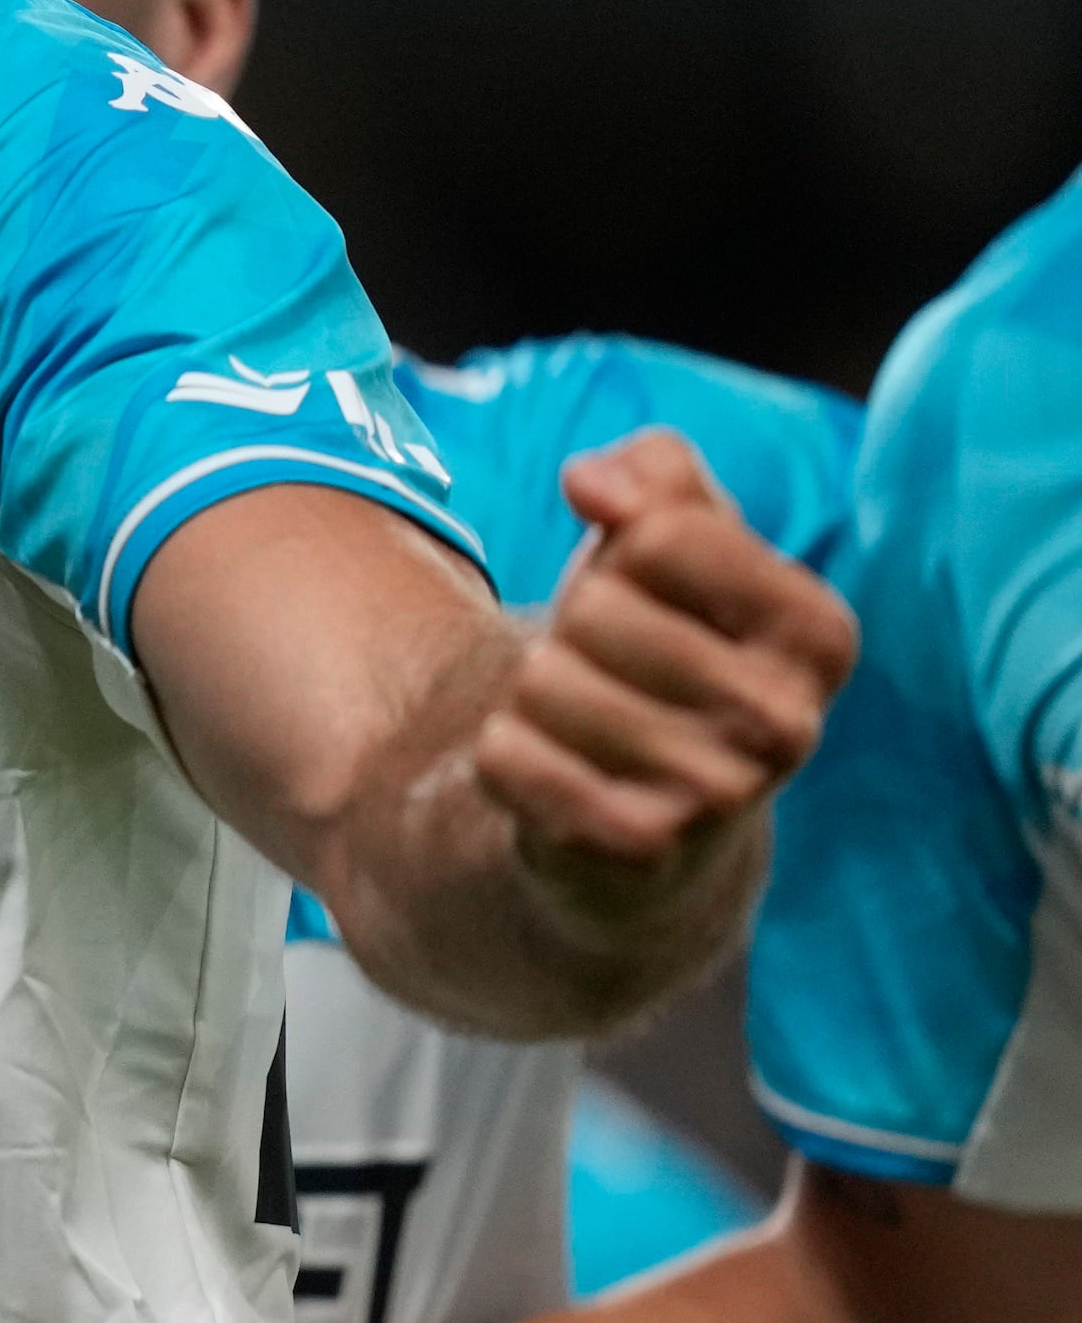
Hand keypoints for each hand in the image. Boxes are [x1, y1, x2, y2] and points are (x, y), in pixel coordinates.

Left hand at [471, 431, 852, 896]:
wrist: (657, 827)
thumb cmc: (663, 653)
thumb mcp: (676, 548)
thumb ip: (654, 473)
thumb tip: (592, 480)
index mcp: (818, 632)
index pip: (663, 533)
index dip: (620, 551)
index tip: (646, 594)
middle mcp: (789, 720)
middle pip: (593, 607)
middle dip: (572, 630)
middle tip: (610, 676)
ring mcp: (720, 794)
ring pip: (540, 681)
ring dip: (534, 698)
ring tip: (586, 728)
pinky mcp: (638, 849)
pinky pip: (506, 756)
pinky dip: (505, 756)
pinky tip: (558, 779)